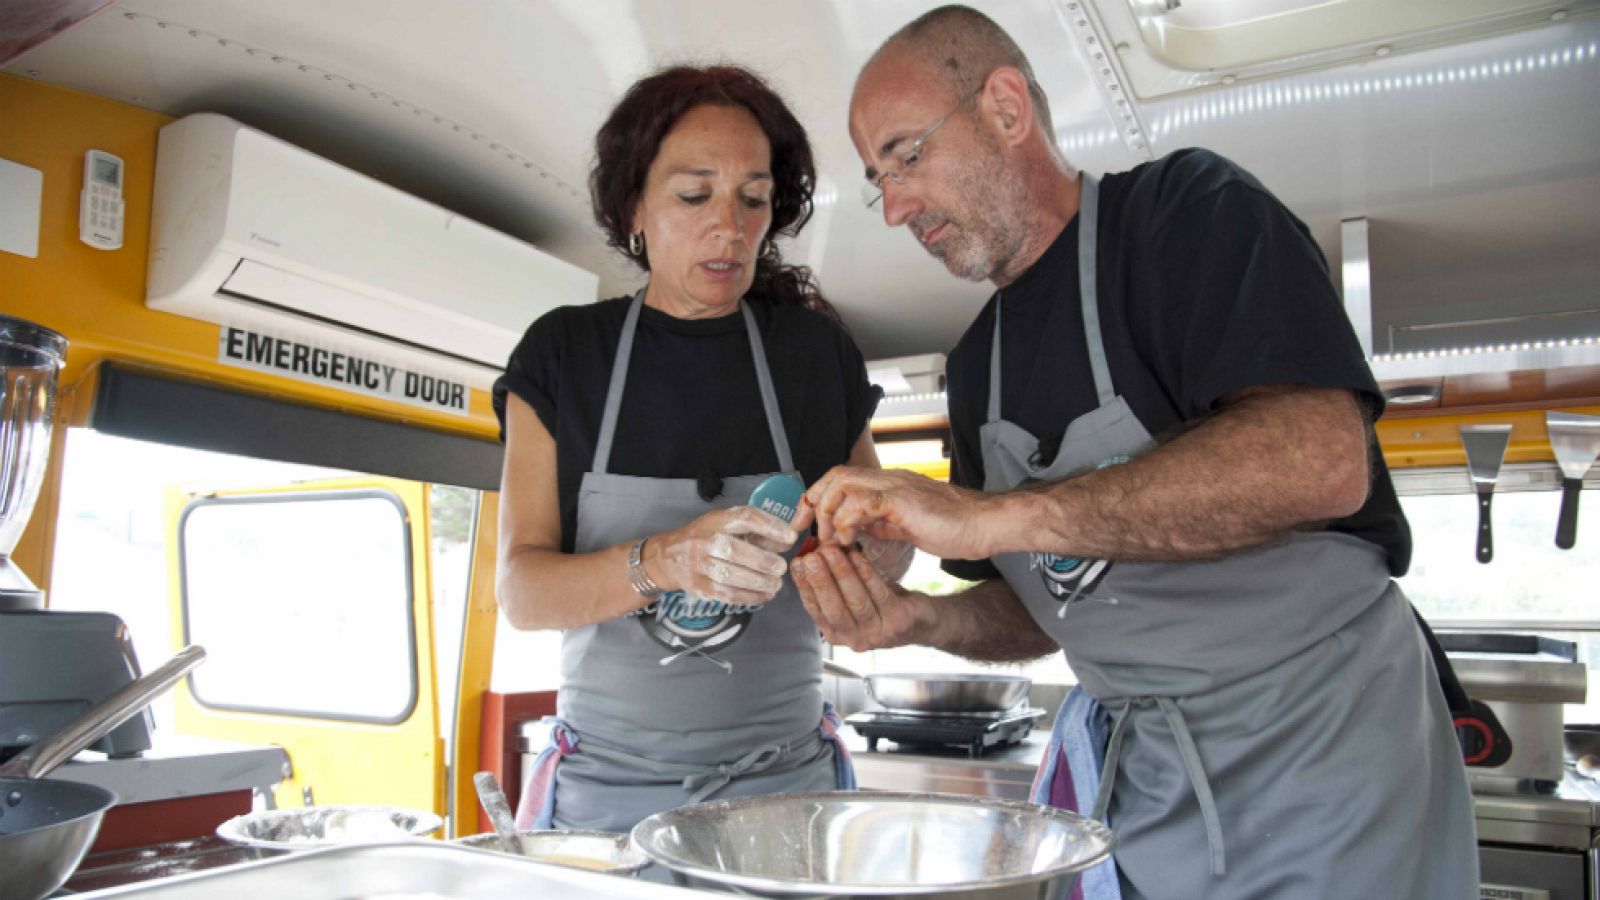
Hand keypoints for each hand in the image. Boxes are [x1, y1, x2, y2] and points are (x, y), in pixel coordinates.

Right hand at [647, 507, 795, 604]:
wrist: (668, 558)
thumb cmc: (706, 537)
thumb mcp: (726, 525)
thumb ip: (756, 531)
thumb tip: (788, 541)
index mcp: (716, 520)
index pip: (744, 518)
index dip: (770, 526)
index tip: (790, 536)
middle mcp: (704, 541)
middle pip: (734, 550)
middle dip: (762, 561)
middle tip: (781, 567)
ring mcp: (699, 565)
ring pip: (729, 576)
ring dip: (758, 582)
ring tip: (776, 584)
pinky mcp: (699, 586)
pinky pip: (726, 594)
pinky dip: (749, 597)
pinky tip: (764, 595)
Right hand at [791, 543, 928, 650]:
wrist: (921, 620)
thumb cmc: (880, 604)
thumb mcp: (851, 598)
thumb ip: (832, 584)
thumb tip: (808, 555)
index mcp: (837, 634)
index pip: (815, 610)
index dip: (804, 586)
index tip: (796, 563)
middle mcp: (855, 639)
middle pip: (833, 609)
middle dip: (820, 581)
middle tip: (810, 557)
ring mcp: (877, 633)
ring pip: (855, 601)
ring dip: (841, 573)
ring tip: (830, 551)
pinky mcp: (898, 621)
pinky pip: (878, 594)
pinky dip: (866, 574)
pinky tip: (857, 556)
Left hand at [792, 466, 994, 559]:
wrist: (984, 524)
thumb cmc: (953, 527)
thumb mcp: (904, 524)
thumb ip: (878, 522)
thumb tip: (851, 529)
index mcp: (887, 485)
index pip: (839, 479)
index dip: (816, 497)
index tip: (803, 523)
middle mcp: (887, 480)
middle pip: (834, 476)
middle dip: (813, 503)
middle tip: (806, 532)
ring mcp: (895, 486)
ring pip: (843, 484)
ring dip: (829, 514)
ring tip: (831, 542)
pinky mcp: (902, 500)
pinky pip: (863, 503)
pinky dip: (847, 521)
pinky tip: (849, 541)